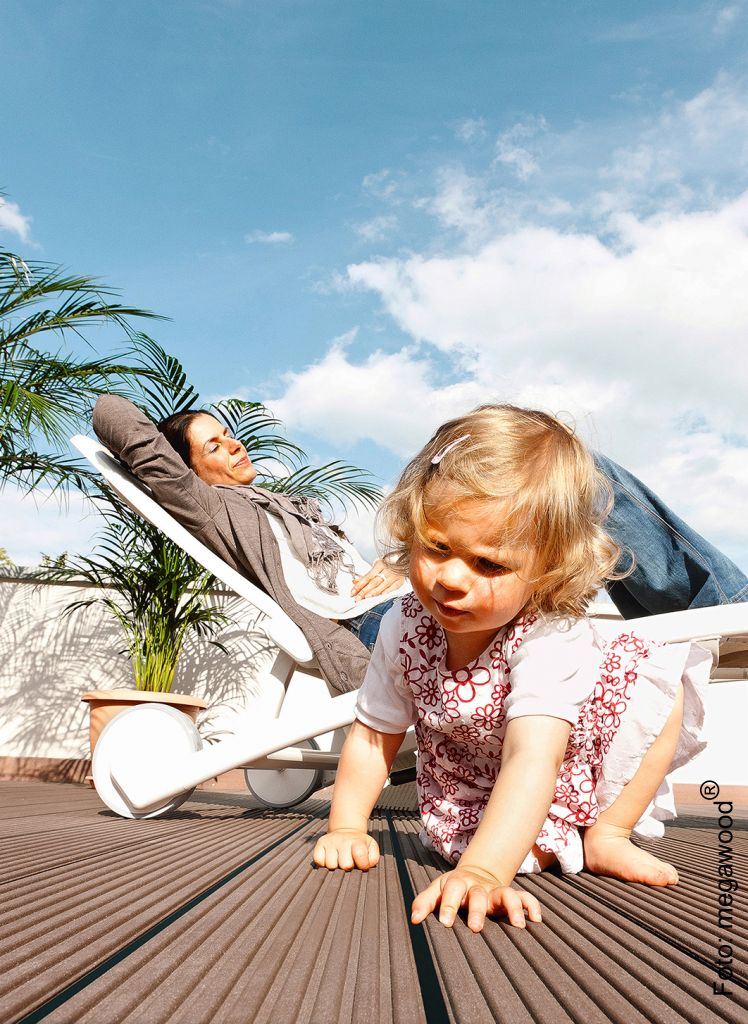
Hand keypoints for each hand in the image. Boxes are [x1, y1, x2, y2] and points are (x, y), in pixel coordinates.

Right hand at [313, 828, 379, 870]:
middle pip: (345, 864)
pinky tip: (330, 858)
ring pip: (330, 865)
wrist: (346, 832)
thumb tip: (366, 866)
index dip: (362, 864)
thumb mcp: (371, 848)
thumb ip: (373, 858)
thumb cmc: (359, 845)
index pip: (360, 855)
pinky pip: (318, 861)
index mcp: (357, 841)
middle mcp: (342, 840)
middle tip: (349, 862)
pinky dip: (323, 863)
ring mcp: (330, 841)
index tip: (362, 865)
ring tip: (339, 860)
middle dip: (348, 867)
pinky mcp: (320, 843)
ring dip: (336, 866)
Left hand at [351, 558, 402, 600]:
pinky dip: (387, 592)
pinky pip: (393, 587)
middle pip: (374, 582)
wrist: (403, 560)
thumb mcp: (376, 567)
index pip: (367, 576)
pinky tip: (381, 596)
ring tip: (366, 598)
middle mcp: (387, 570)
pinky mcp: (400, 580)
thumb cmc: (388, 564)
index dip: (359, 585)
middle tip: (357, 598)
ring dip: (374, 592)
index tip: (353, 592)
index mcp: (379, 564)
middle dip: (364, 591)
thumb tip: (355, 582)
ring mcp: (394, 575)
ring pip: (383, 585)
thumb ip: (366, 576)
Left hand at [411, 865, 541, 932]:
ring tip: (517, 924)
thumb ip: (425, 902)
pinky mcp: (511, 897)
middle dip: (477, 909)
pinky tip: (536, 920)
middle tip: (475, 928)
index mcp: (458, 883)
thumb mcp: (437, 890)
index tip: (444, 923)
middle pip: (478, 894)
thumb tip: (414, 920)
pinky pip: (526, 897)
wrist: (476, 873)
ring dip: (512, 906)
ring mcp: (495, 891)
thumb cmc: (452, 889)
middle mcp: (478, 887)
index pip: (452, 889)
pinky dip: (532, 906)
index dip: (448, 904)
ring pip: (506, 894)